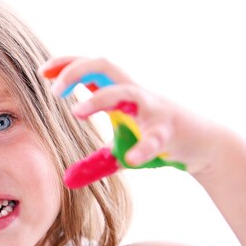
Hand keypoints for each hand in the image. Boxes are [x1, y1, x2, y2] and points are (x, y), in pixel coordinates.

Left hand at [40, 57, 202, 188]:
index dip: (66, 64)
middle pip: (103, 64)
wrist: (203, 144)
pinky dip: (143, 146)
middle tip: (53, 91)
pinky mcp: (170, 129)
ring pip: (125, 91)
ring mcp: (152, 107)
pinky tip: (130, 159)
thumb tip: (66, 181)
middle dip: (76, 71)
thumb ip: (93, 163)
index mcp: (118, 93)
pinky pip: (156, 135)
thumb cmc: (156, 140)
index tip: (42, 71)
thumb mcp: (118, 151)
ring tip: (76, 112)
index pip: (90, 67)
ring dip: (99, 98)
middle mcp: (133, 93)